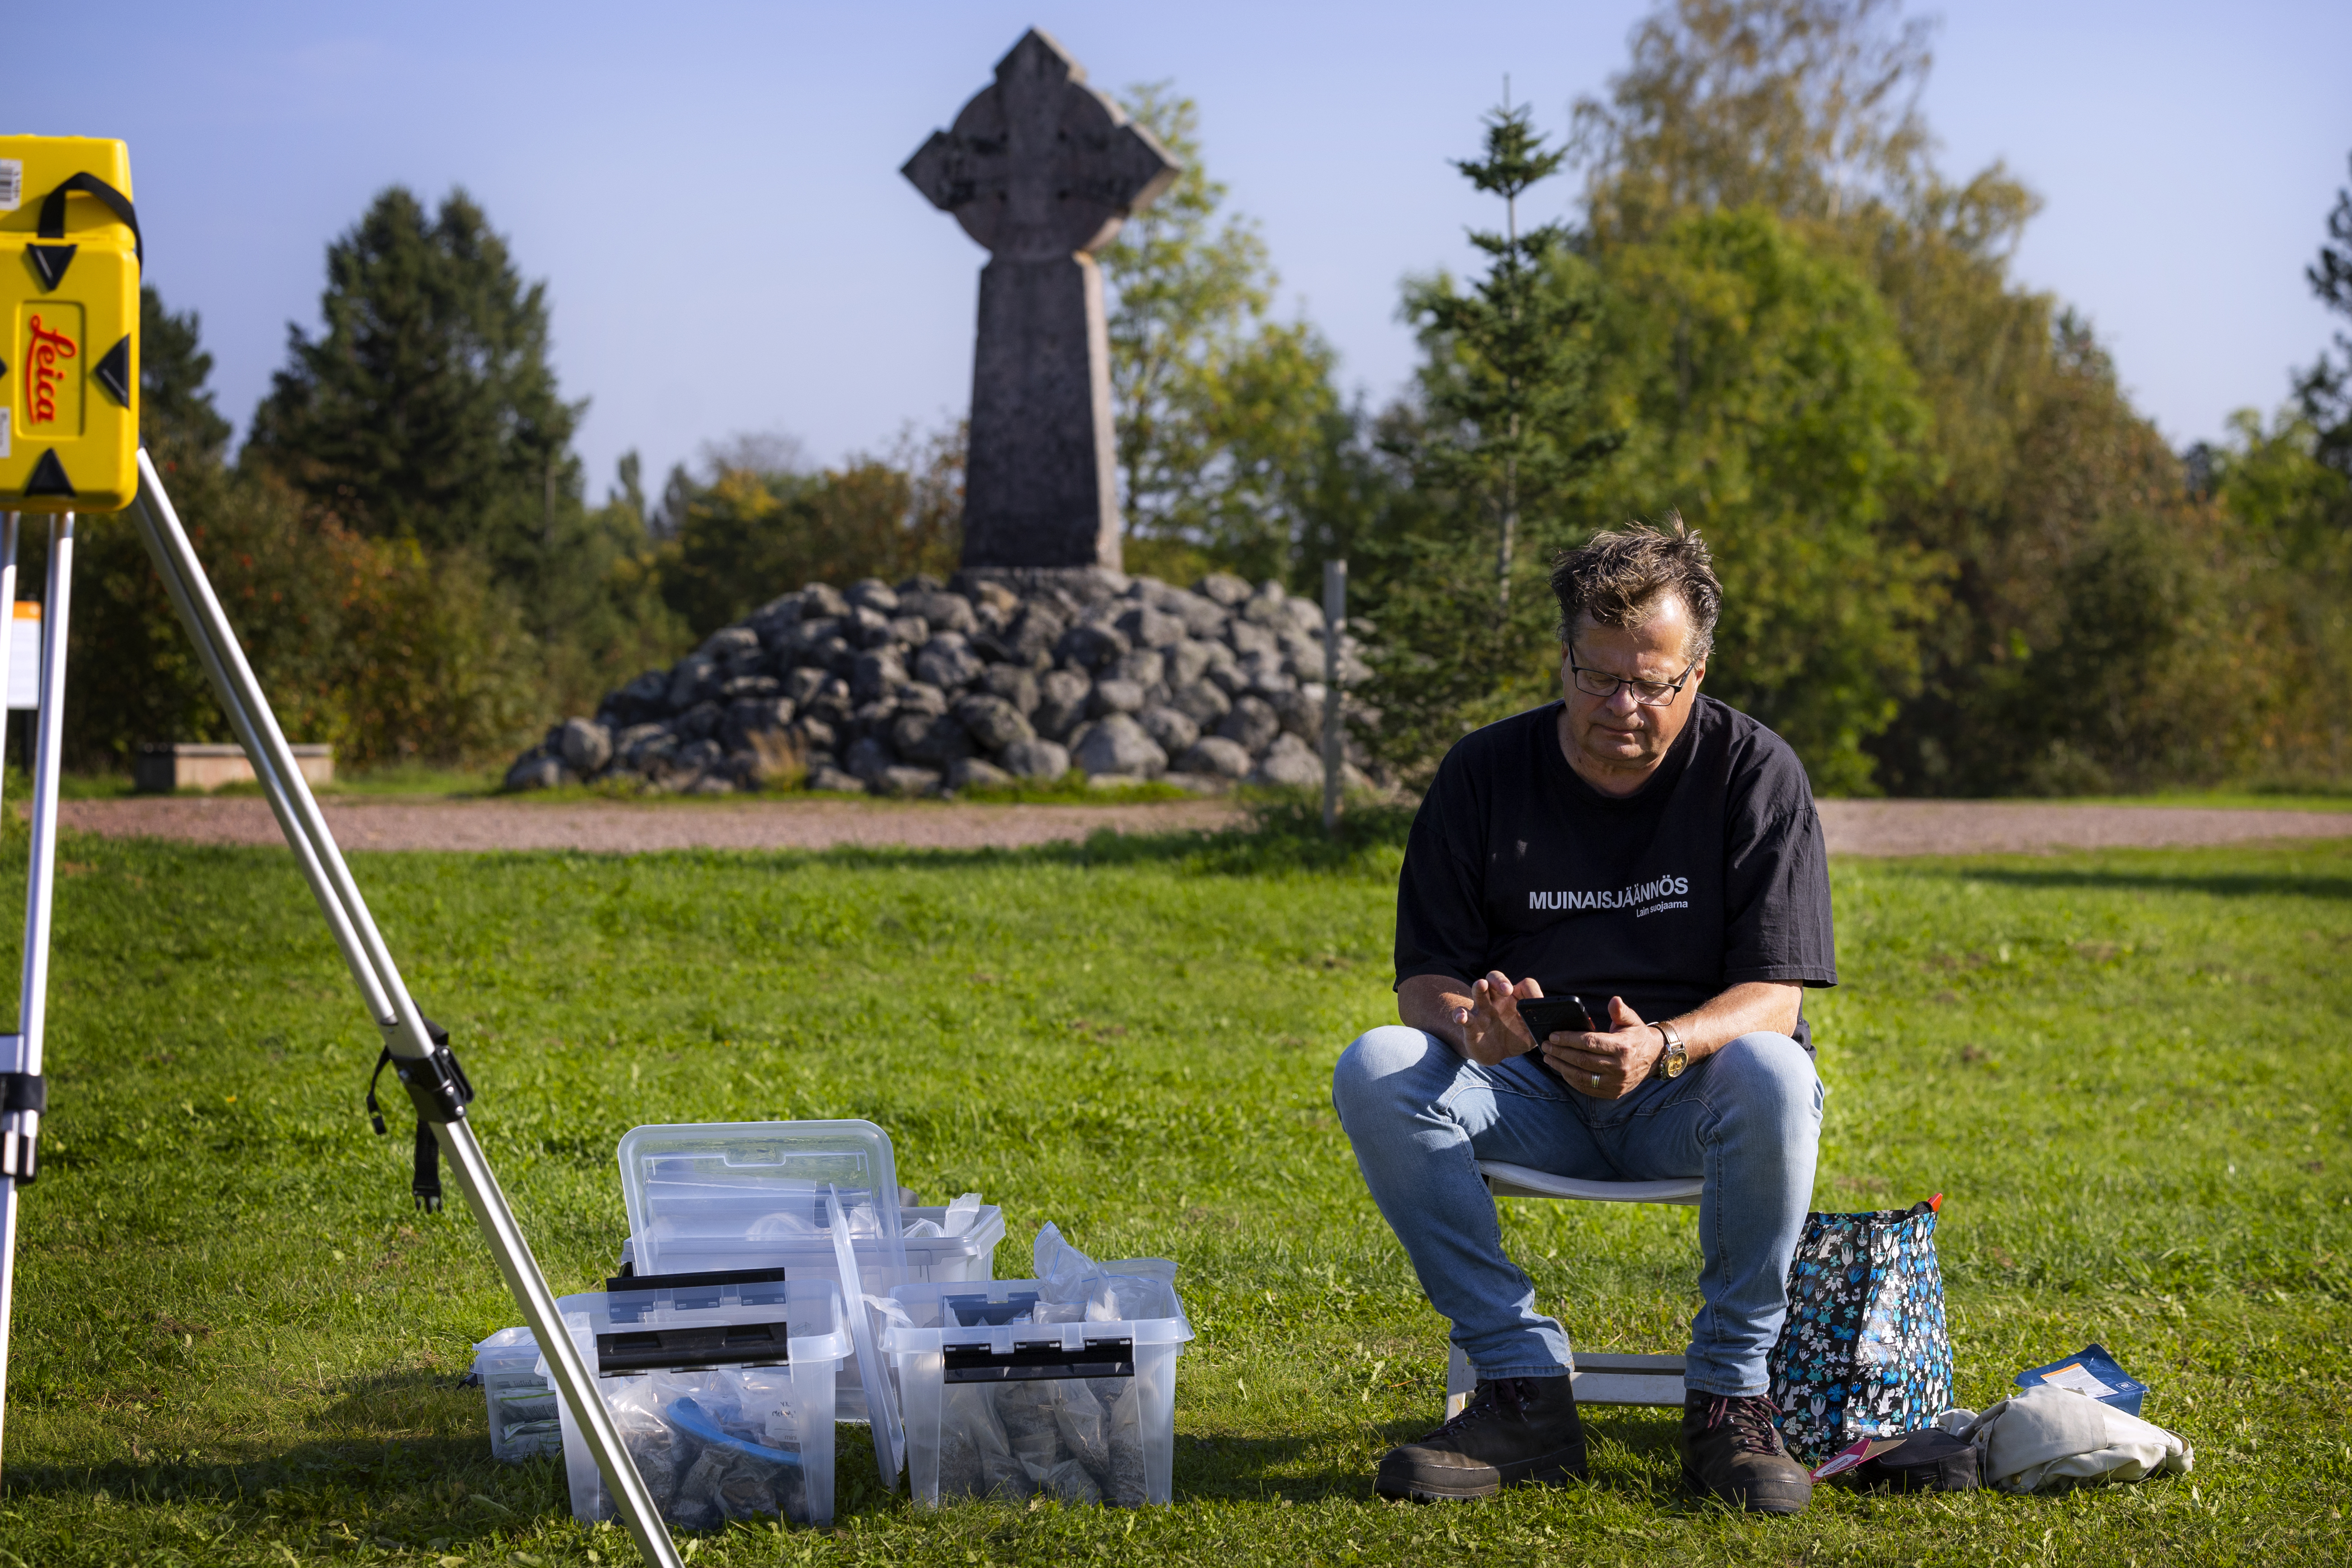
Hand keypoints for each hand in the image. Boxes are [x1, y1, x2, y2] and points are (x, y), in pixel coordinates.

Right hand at [1453, 971, 1543, 1065]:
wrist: (1495, 1054)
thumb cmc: (1515, 1038)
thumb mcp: (1531, 1035)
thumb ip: (1539, 1028)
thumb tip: (1551, 1023)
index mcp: (1516, 1000)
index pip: (1524, 985)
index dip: (1531, 991)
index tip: (1536, 1003)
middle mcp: (1498, 1000)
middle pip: (1496, 978)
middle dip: (1501, 981)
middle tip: (1507, 990)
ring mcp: (1482, 1010)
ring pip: (1479, 991)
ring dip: (1479, 987)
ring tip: (1481, 984)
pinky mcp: (1470, 1024)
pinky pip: (1463, 1015)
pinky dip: (1460, 1014)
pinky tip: (1461, 1017)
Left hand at [1539, 995, 1665, 1098]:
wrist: (1653, 1059)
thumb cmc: (1636, 1036)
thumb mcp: (1632, 1020)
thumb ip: (1620, 1011)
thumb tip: (1614, 1000)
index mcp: (1622, 1048)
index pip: (1589, 1043)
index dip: (1568, 1039)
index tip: (1553, 1035)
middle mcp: (1620, 1068)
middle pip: (1582, 1060)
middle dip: (1560, 1052)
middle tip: (1545, 1045)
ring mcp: (1616, 1083)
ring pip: (1581, 1076)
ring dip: (1561, 1067)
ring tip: (1548, 1057)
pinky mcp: (1613, 1093)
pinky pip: (1587, 1088)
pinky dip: (1571, 1079)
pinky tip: (1562, 1069)